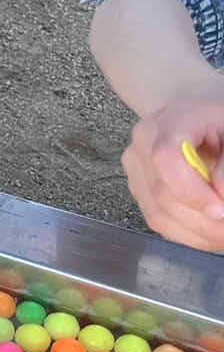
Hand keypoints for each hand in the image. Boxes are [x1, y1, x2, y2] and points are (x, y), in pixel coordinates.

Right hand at [122, 93, 223, 251]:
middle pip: (162, 192)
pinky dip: (188, 234)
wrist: (197, 116)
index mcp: (169, 120)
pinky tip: (211, 234)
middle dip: (201, 219)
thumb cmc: (221, 122)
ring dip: (196, 233)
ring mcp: (136, 169)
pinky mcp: (139, 190)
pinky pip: (158, 220)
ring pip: (158, 212)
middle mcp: (143, 144)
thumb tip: (221, 197)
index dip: (191, 189)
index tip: (221, 209)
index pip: (165, 157)